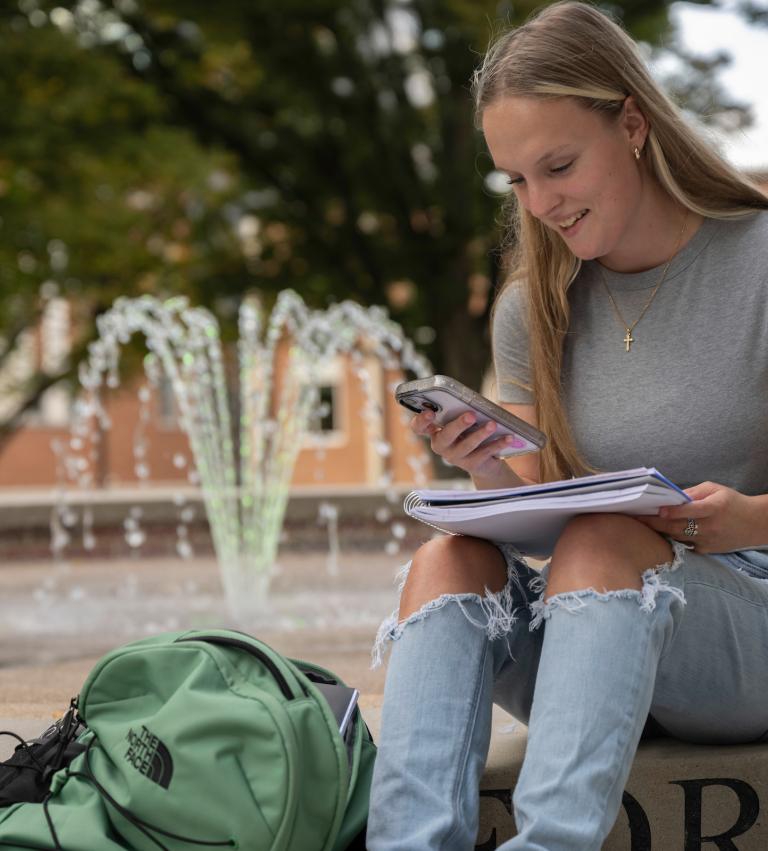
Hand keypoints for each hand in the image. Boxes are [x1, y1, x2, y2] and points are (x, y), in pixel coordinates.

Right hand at [410, 410, 520, 483]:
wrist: (485, 461)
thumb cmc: (472, 431)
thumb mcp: (465, 422)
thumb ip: (462, 412)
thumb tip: (475, 404)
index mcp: (435, 432)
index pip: (419, 428)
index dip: (421, 421)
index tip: (429, 413)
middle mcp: (442, 446)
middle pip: (445, 437)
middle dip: (458, 425)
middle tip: (471, 415)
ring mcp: (455, 458)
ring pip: (467, 446)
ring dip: (480, 434)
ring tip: (493, 424)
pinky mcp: (471, 465)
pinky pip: (485, 453)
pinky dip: (498, 444)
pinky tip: (509, 437)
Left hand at [637, 481, 763, 552]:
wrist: (754, 524)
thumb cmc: (731, 502)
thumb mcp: (715, 489)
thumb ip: (693, 493)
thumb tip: (670, 497)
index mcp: (714, 508)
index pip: (690, 511)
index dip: (672, 511)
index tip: (656, 510)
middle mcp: (710, 526)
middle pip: (677, 526)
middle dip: (654, 522)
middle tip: (635, 517)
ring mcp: (708, 540)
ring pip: (677, 536)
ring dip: (659, 531)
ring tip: (641, 523)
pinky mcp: (706, 550)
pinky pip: (683, 544)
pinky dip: (671, 538)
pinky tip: (658, 532)